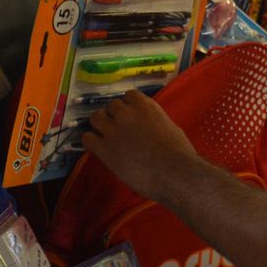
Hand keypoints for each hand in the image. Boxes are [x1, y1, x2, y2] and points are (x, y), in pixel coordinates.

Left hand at [82, 91, 199, 201]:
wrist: (171, 172)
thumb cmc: (179, 152)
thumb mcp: (171, 128)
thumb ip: (157, 122)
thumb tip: (154, 127)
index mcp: (145, 106)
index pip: (129, 95)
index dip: (128, 105)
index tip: (132, 115)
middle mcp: (126, 113)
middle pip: (111, 105)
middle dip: (114, 115)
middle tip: (119, 128)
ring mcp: (112, 130)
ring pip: (95, 118)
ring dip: (100, 125)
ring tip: (105, 136)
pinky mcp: (103, 149)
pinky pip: (87, 138)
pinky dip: (91, 142)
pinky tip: (98, 148)